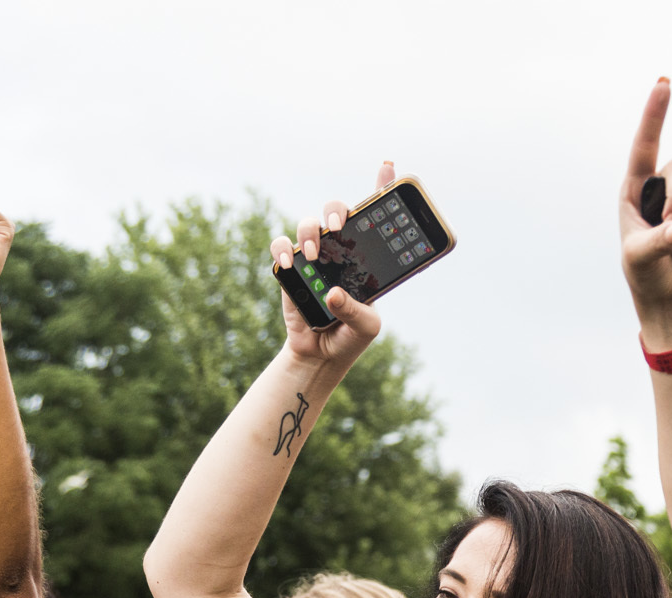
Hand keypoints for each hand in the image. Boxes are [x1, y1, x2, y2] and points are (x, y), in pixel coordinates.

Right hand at [269, 162, 393, 369]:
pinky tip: (287, 262)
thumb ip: (356, 310)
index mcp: (365, 257)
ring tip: (314, 256)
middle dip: (336, 209)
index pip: (374, 217)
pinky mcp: (290, 269)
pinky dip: (282, 250)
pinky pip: (281, 247)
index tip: (389, 167)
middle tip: (337, 225)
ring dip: (310, 233)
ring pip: (308, 224)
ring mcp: (313, 257)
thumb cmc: (350, 335)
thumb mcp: (367, 327)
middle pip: (336, 211)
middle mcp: (339, 250)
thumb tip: (331, 293)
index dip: (382, 188)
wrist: (320, 356)